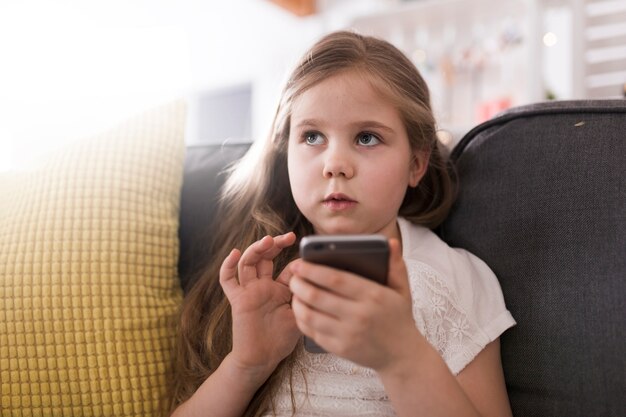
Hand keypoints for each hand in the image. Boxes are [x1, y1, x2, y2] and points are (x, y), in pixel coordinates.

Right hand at [219, 233, 300, 379]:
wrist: (261, 359)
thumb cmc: (280, 340)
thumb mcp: (299, 316)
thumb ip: (305, 299)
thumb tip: (318, 282)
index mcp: (279, 289)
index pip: (288, 267)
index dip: (297, 259)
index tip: (309, 254)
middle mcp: (263, 286)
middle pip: (266, 258)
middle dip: (276, 244)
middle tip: (288, 237)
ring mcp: (249, 291)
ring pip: (248, 263)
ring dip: (256, 249)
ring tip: (267, 241)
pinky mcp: (237, 299)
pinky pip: (228, 280)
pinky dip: (228, 265)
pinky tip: (234, 253)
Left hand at [289, 238, 423, 370]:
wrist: (402, 355)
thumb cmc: (399, 316)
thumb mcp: (402, 289)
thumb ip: (395, 265)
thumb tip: (390, 241)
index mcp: (373, 296)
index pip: (336, 279)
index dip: (313, 270)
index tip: (299, 263)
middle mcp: (359, 316)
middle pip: (318, 296)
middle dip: (299, 284)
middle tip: (291, 276)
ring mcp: (348, 335)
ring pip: (311, 316)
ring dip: (297, 302)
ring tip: (294, 292)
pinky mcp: (340, 349)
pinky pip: (313, 333)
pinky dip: (302, 320)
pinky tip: (301, 310)